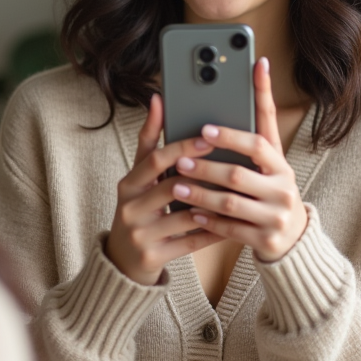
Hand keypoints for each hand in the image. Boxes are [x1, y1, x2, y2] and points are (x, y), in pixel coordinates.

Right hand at [105, 93, 225, 284]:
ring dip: (213, 205)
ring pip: (184, 216)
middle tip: (232, 165)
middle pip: (171, 186)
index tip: (209, 137)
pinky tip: (232, 223)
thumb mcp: (137, 178)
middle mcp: (129, 208)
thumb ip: (148, 142)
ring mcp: (140, 234)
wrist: (122, 261)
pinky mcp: (153, 256)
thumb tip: (157, 99)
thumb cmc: (138, 210)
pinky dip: (212, 231)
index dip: (183, 147)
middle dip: (203, 175)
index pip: (155, 159)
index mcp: (128, 184)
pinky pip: (190, 242)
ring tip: (238, 194)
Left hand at [169, 57, 307, 261]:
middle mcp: (283, 189)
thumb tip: (259, 65)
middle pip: (238, 175)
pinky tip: (191, 214)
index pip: (257, 143)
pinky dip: (208, 221)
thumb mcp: (270, 156)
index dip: (230, 135)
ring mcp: (275, 217)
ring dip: (200, 194)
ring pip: (230, 203)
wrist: (293, 237)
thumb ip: (260, 119)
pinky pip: (230, 230)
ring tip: (176, 186)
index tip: (204, 128)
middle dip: (205, 167)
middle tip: (178, 160)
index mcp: (281, 165)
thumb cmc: (272, 186)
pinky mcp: (265, 240)